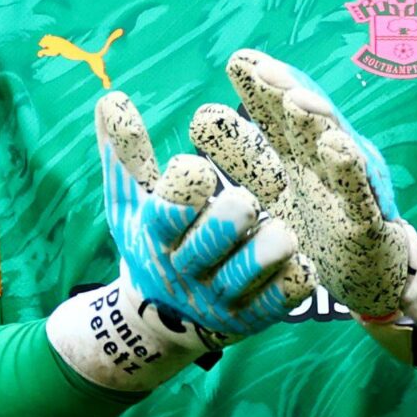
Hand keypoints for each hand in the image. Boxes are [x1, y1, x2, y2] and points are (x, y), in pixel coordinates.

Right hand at [95, 89, 310, 339]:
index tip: (197, 168)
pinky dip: (289, 286)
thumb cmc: (156, 240)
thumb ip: (126, 155)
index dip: (180, 195)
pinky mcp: (255, 316)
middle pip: (204, 248)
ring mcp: (222, 297)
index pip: (163, 216)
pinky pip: (276, 303)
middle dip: (224, 224)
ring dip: (262, 256)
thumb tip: (110, 97)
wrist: (165, 318)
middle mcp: (187, 269)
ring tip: (283, 234)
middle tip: (245, 202)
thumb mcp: (132, 202)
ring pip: (243, 278)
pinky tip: (305, 267)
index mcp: (157, 237)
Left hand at [192, 51, 416, 381]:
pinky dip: (348, 168)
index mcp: (297, 158)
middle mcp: (323, 164)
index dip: (261, 89)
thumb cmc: (319, 233)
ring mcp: (348, 189)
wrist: (371, 280)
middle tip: (258, 69)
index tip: (239, 62)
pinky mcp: (366, 221)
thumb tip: (202, 116)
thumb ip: (246, 158)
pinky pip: (358, 191)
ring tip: (293, 98)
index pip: (277, 116)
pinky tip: (334, 146)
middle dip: (284, 92)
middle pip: (304, 120)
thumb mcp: (276, 194)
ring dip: (316, 119)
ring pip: (334, 145)